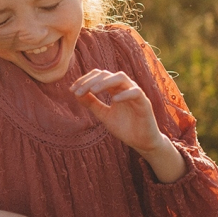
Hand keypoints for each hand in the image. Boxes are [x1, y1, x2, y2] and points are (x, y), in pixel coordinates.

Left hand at [67, 68, 182, 178]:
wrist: (141, 142)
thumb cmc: (125, 127)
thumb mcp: (104, 115)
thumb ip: (92, 104)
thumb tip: (76, 93)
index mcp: (115, 89)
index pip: (99, 76)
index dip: (85, 80)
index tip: (72, 90)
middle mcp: (125, 87)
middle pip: (107, 74)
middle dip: (91, 81)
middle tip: (78, 91)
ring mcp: (135, 93)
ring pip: (121, 77)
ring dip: (105, 82)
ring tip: (93, 91)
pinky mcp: (145, 103)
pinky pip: (136, 92)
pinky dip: (124, 94)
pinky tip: (113, 100)